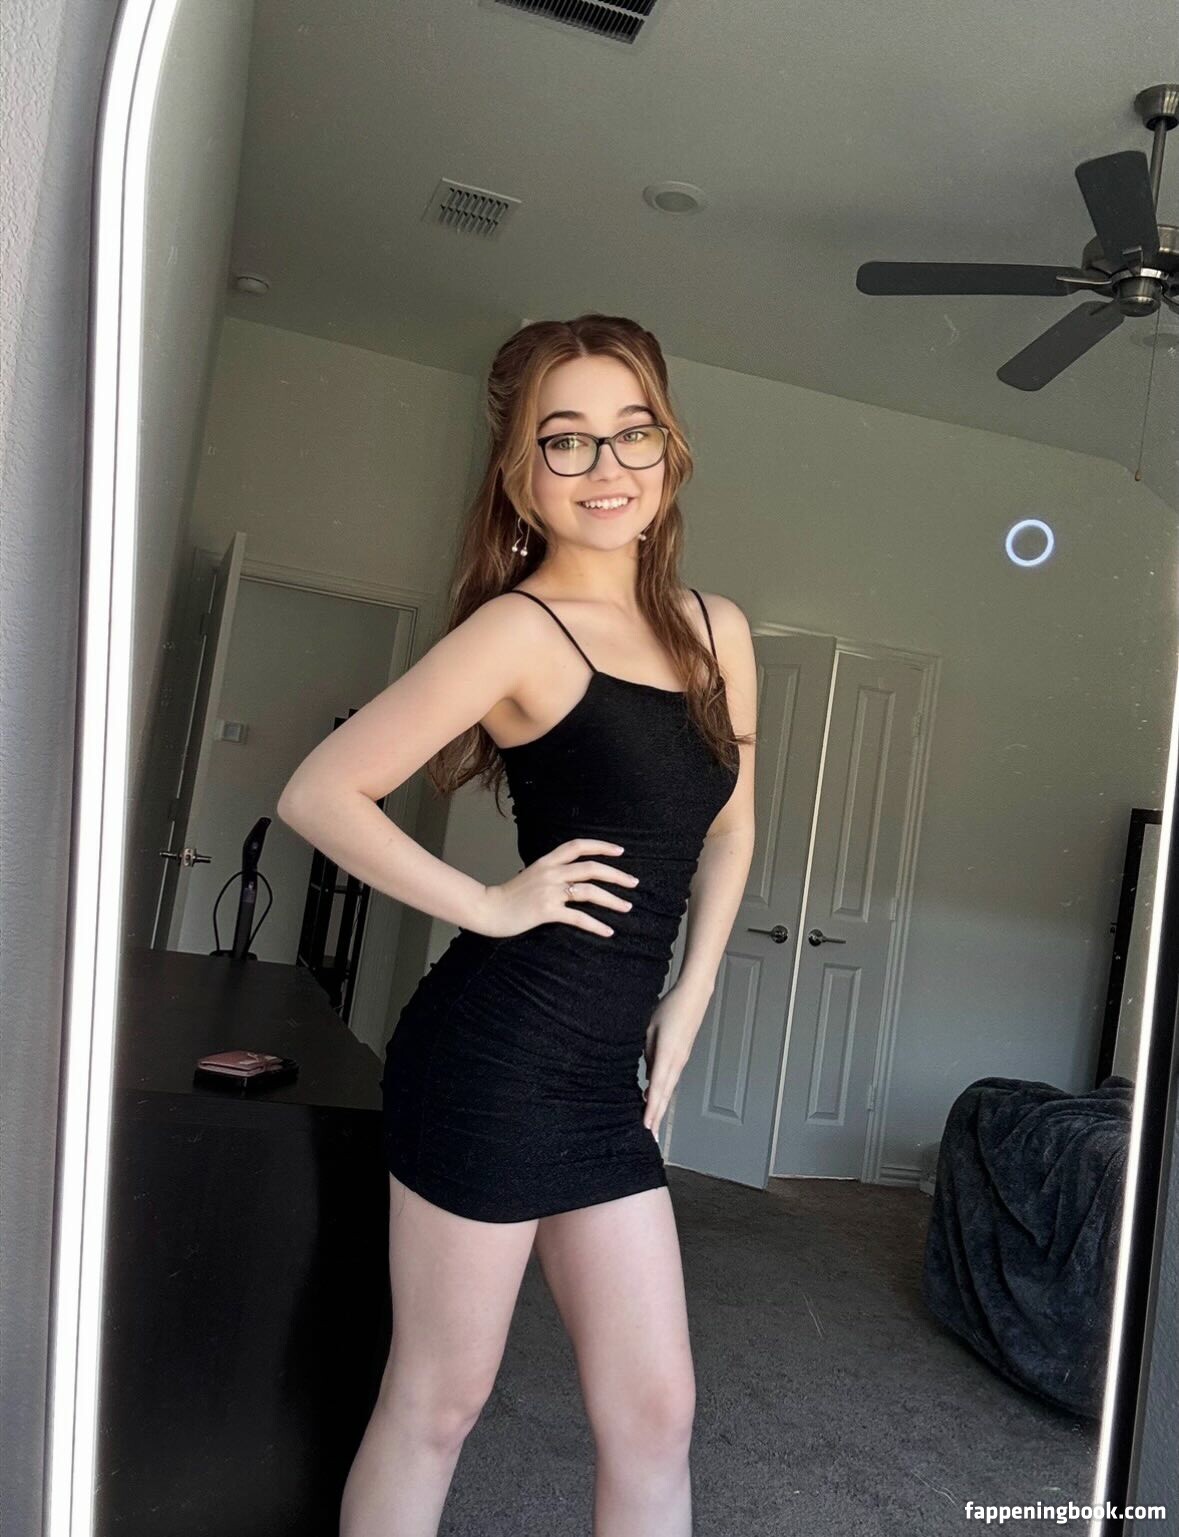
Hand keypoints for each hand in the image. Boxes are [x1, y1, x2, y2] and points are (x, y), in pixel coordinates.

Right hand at [477, 838, 639, 939]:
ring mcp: (549, 891)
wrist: (488, 908)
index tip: (620, 851)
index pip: (578, 846)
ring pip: (589, 891)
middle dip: (617, 875)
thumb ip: (552, 871)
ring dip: (612, 900)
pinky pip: (578, 917)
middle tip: (634, 882)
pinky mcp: (546, 911)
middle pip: (592, 868)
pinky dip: (596, 925)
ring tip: (627, 907)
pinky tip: (608, 931)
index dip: (601, 846)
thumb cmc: (510, 895)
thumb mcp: (532, 874)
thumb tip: (573, 875)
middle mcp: (551, 872)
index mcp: (547, 861)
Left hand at [642, 984, 707, 1137]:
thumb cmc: (670, 1009)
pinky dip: (663, 1092)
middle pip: (665, 1095)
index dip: (652, 1109)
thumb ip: (647, 1053)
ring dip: (660, 1106)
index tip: (647, 1126)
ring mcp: (681, 1060)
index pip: (657, 1088)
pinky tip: (656, 1097)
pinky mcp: (682, 1056)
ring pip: (668, 1089)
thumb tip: (648, 1075)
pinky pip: (671, 1079)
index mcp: (667, 1056)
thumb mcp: (649, 1029)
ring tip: (652, 1123)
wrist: (693, 998)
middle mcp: (676, 1063)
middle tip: (651, 1135)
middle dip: (657, 1116)